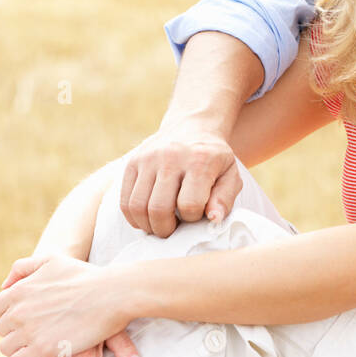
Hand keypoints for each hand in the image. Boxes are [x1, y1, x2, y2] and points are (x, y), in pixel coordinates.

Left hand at [0, 254, 132, 356]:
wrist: (113, 294)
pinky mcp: (42, 350)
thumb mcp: (52, 259)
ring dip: (19, 348)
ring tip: (39, 345)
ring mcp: (29, 332)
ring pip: (7, 348)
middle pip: (3, 329)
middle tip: (38, 331)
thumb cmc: (86, 276)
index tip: (29, 317)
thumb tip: (4, 285)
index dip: (13, 313)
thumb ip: (23, 267)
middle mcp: (19, 311)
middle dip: (17, 331)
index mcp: (19, 290)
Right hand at [121, 126, 242, 236]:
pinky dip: (133, 217)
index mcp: (200, 161)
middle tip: (173, 230)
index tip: (196, 215)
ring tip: (160, 225)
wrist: (192, 127)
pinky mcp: (132, 163)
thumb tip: (213, 219)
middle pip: (159, 209)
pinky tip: (147, 217)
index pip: (190, 204)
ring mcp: (148, 159)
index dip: (193, 218)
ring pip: (137, 207)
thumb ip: (225, 198)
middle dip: (166, 229)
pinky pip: (124, 200)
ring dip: (148, 226)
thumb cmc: (213, 158)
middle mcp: (171, 158)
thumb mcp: (230, 174)